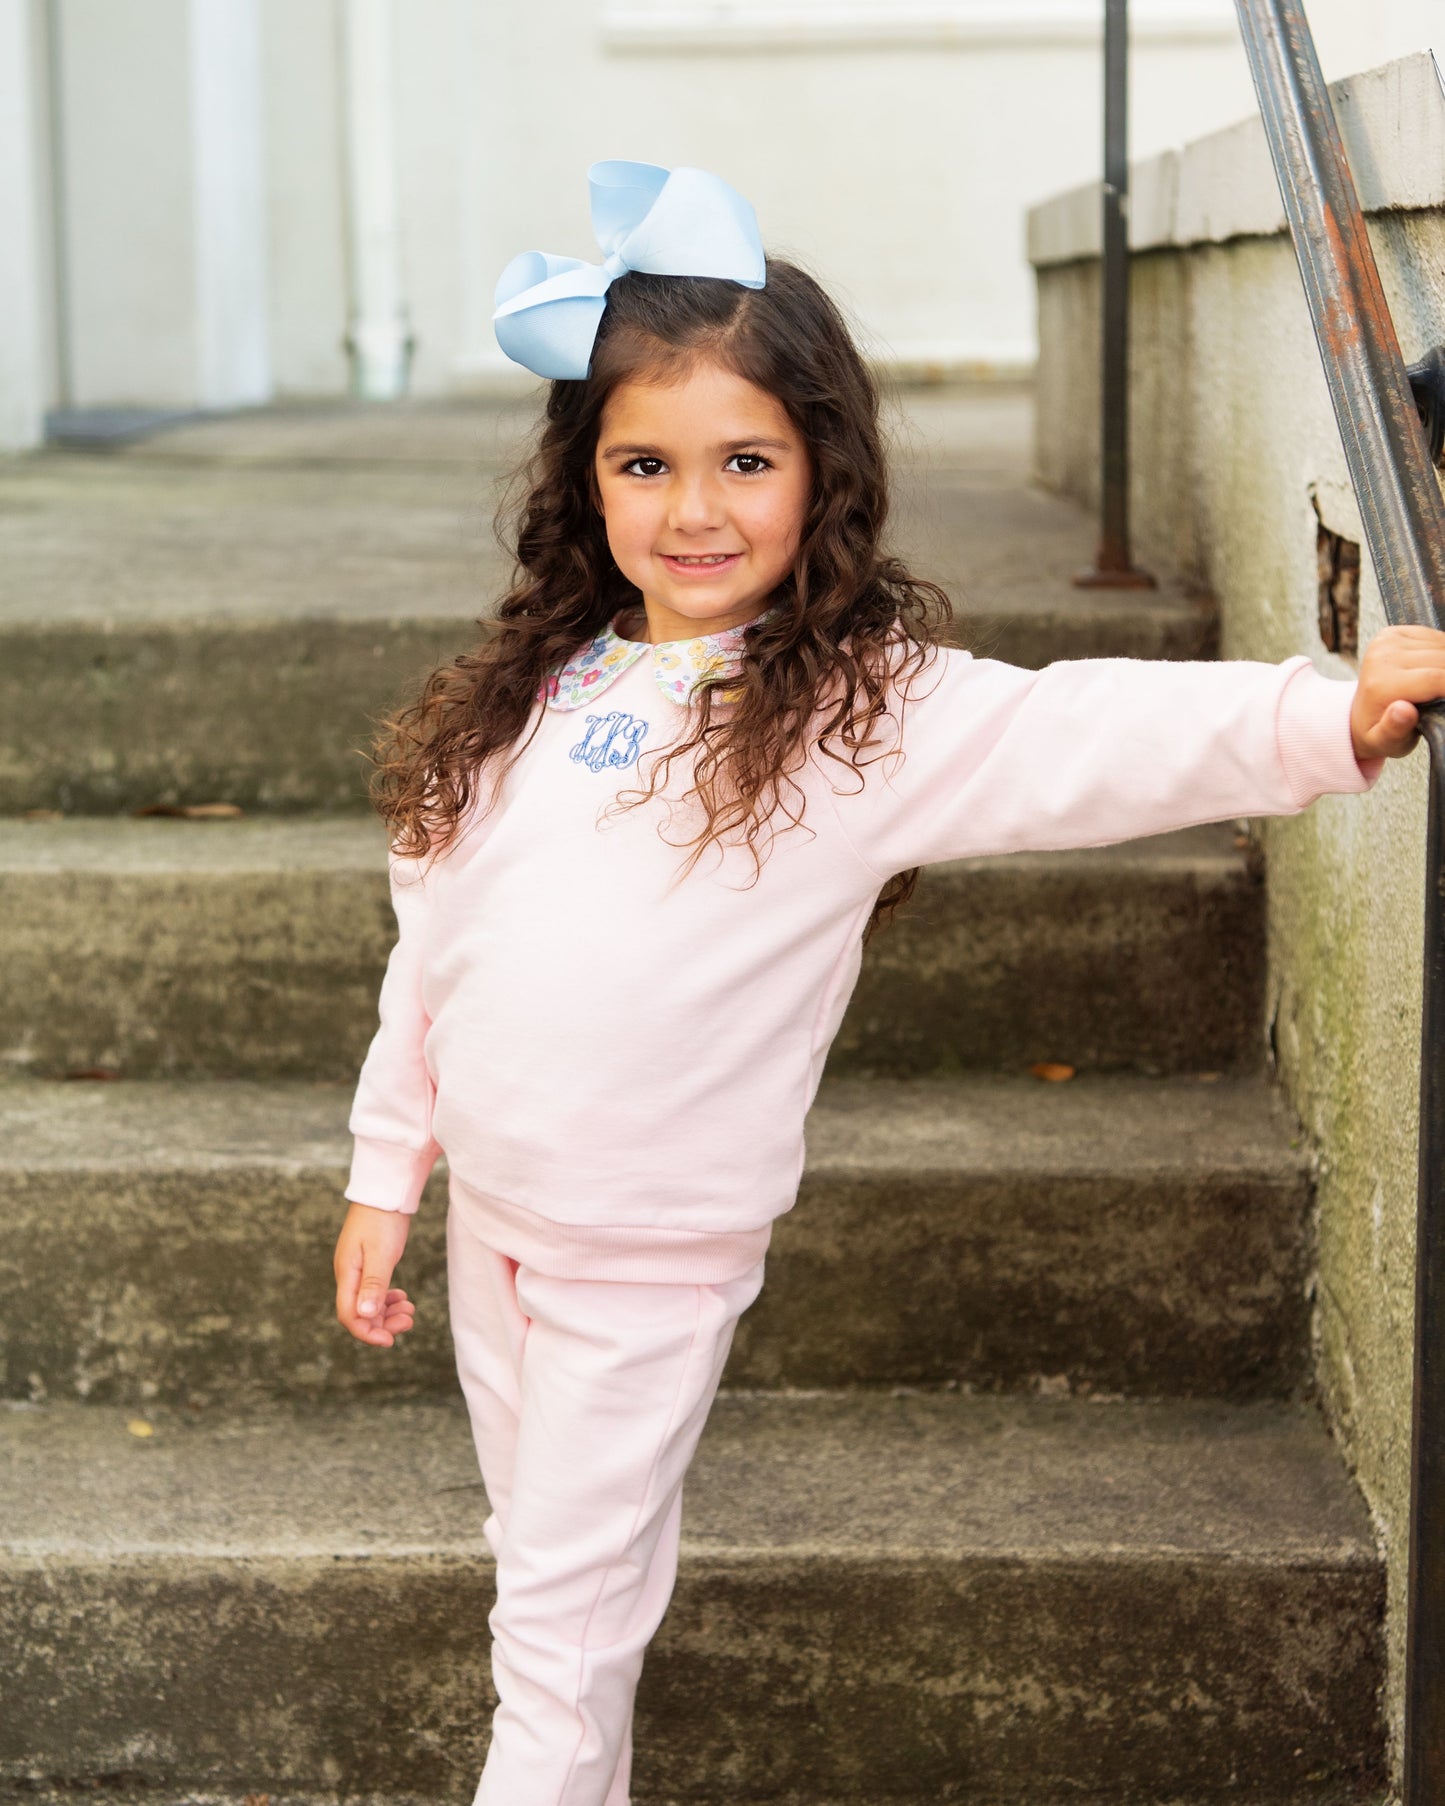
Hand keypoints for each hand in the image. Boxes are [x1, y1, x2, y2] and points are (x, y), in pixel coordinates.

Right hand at [334, 1200, 415, 1347]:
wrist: (385, 1191)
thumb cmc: (382, 1219)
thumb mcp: (381, 1253)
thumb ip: (373, 1285)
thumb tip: (365, 1316)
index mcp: (347, 1274)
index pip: (349, 1315)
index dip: (367, 1333)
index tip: (390, 1341)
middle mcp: (349, 1274)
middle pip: (360, 1313)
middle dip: (383, 1324)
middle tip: (409, 1322)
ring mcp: (358, 1269)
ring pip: (369, 1303)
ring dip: (388, 1312)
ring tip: (410, 1311)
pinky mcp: (369, 1262)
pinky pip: (374, 1290)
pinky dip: (388, 1299)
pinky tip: (402, 1298)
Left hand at [1351, 624, 1444, 761]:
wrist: (1358, 714)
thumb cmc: (1378, 732)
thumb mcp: (1384, 742)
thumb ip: (1394, 730)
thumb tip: (1403, 710)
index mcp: (1380, 684)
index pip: (1435, 679)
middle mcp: (1381, 656)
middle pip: (1442, 660)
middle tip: (1444, 698)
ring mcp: (1386, 641)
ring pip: (1441, 646)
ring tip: (1440, 688)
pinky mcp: (1393, 632)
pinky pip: (1434, 637)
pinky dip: (1443, 653)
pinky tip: (1437, 669)